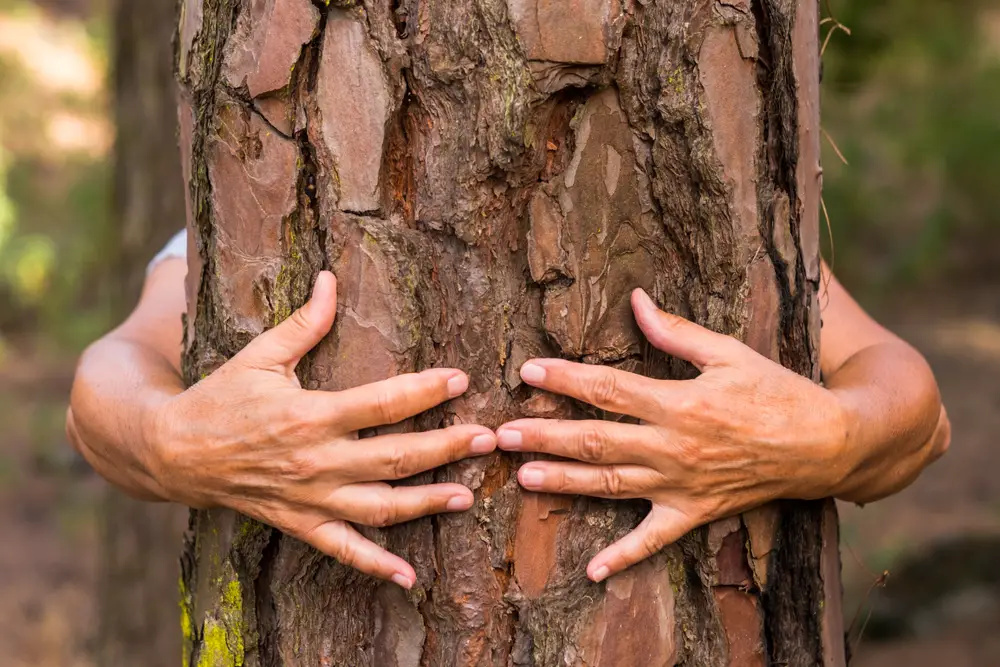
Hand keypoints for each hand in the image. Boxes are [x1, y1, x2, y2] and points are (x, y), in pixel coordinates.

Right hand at [149, 272, 495, 587]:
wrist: (172, 451)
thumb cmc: (221, 396)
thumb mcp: (260, 354)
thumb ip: (304, 323)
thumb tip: (331, 279)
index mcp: (310, 415)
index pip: (382, 403)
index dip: (426, 391)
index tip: (460, 380)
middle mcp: (316, 461)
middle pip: (395, 457)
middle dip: (446, 447)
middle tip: (487, 438)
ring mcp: (310, 498)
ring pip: (381, 507)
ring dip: (427, 502)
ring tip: (468, 494)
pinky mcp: (300, 524)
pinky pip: (343, 551)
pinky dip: (376, 566)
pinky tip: (410, 576)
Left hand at [496, 289, 845, 582]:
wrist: (825, 444)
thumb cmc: (777, 390)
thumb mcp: (729, 352)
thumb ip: (676, 332)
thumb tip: (635, 302)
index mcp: (679, 403)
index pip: (608, 390)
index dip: (565, 380)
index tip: (528, 372)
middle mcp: (673, 448)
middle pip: (597, 442)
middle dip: (546, 437)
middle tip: (502, 435)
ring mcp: (681, 486)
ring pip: (611, 486)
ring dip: (564, 484)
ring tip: (522, 479)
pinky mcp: (695, 513)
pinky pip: (655, 540)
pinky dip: (624, 557)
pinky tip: (592, 573)